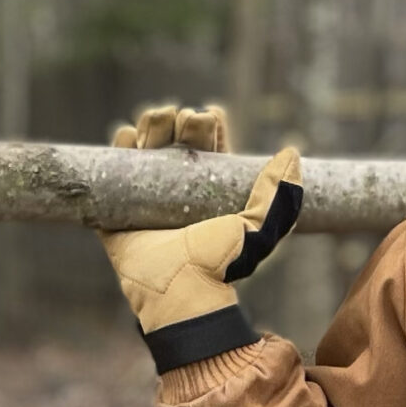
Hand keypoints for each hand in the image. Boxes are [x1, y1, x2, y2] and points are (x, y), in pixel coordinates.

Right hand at [98, 105, 302, 369]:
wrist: (180, 290)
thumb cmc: (220, 263)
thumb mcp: (258, 228)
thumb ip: (278, 196)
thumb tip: (290, 153)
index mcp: (209, 192)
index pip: (208, 147)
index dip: (208, 126)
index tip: (211, 116)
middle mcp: (177, 191)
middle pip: (174, 141)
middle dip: (176, 121)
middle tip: (181, 120)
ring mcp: (147, 198)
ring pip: (145, 149)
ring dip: (149, 127)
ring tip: (155, 122)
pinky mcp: (119, 209)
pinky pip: (114, 170)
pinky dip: (118, 147)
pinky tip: (127, 135)